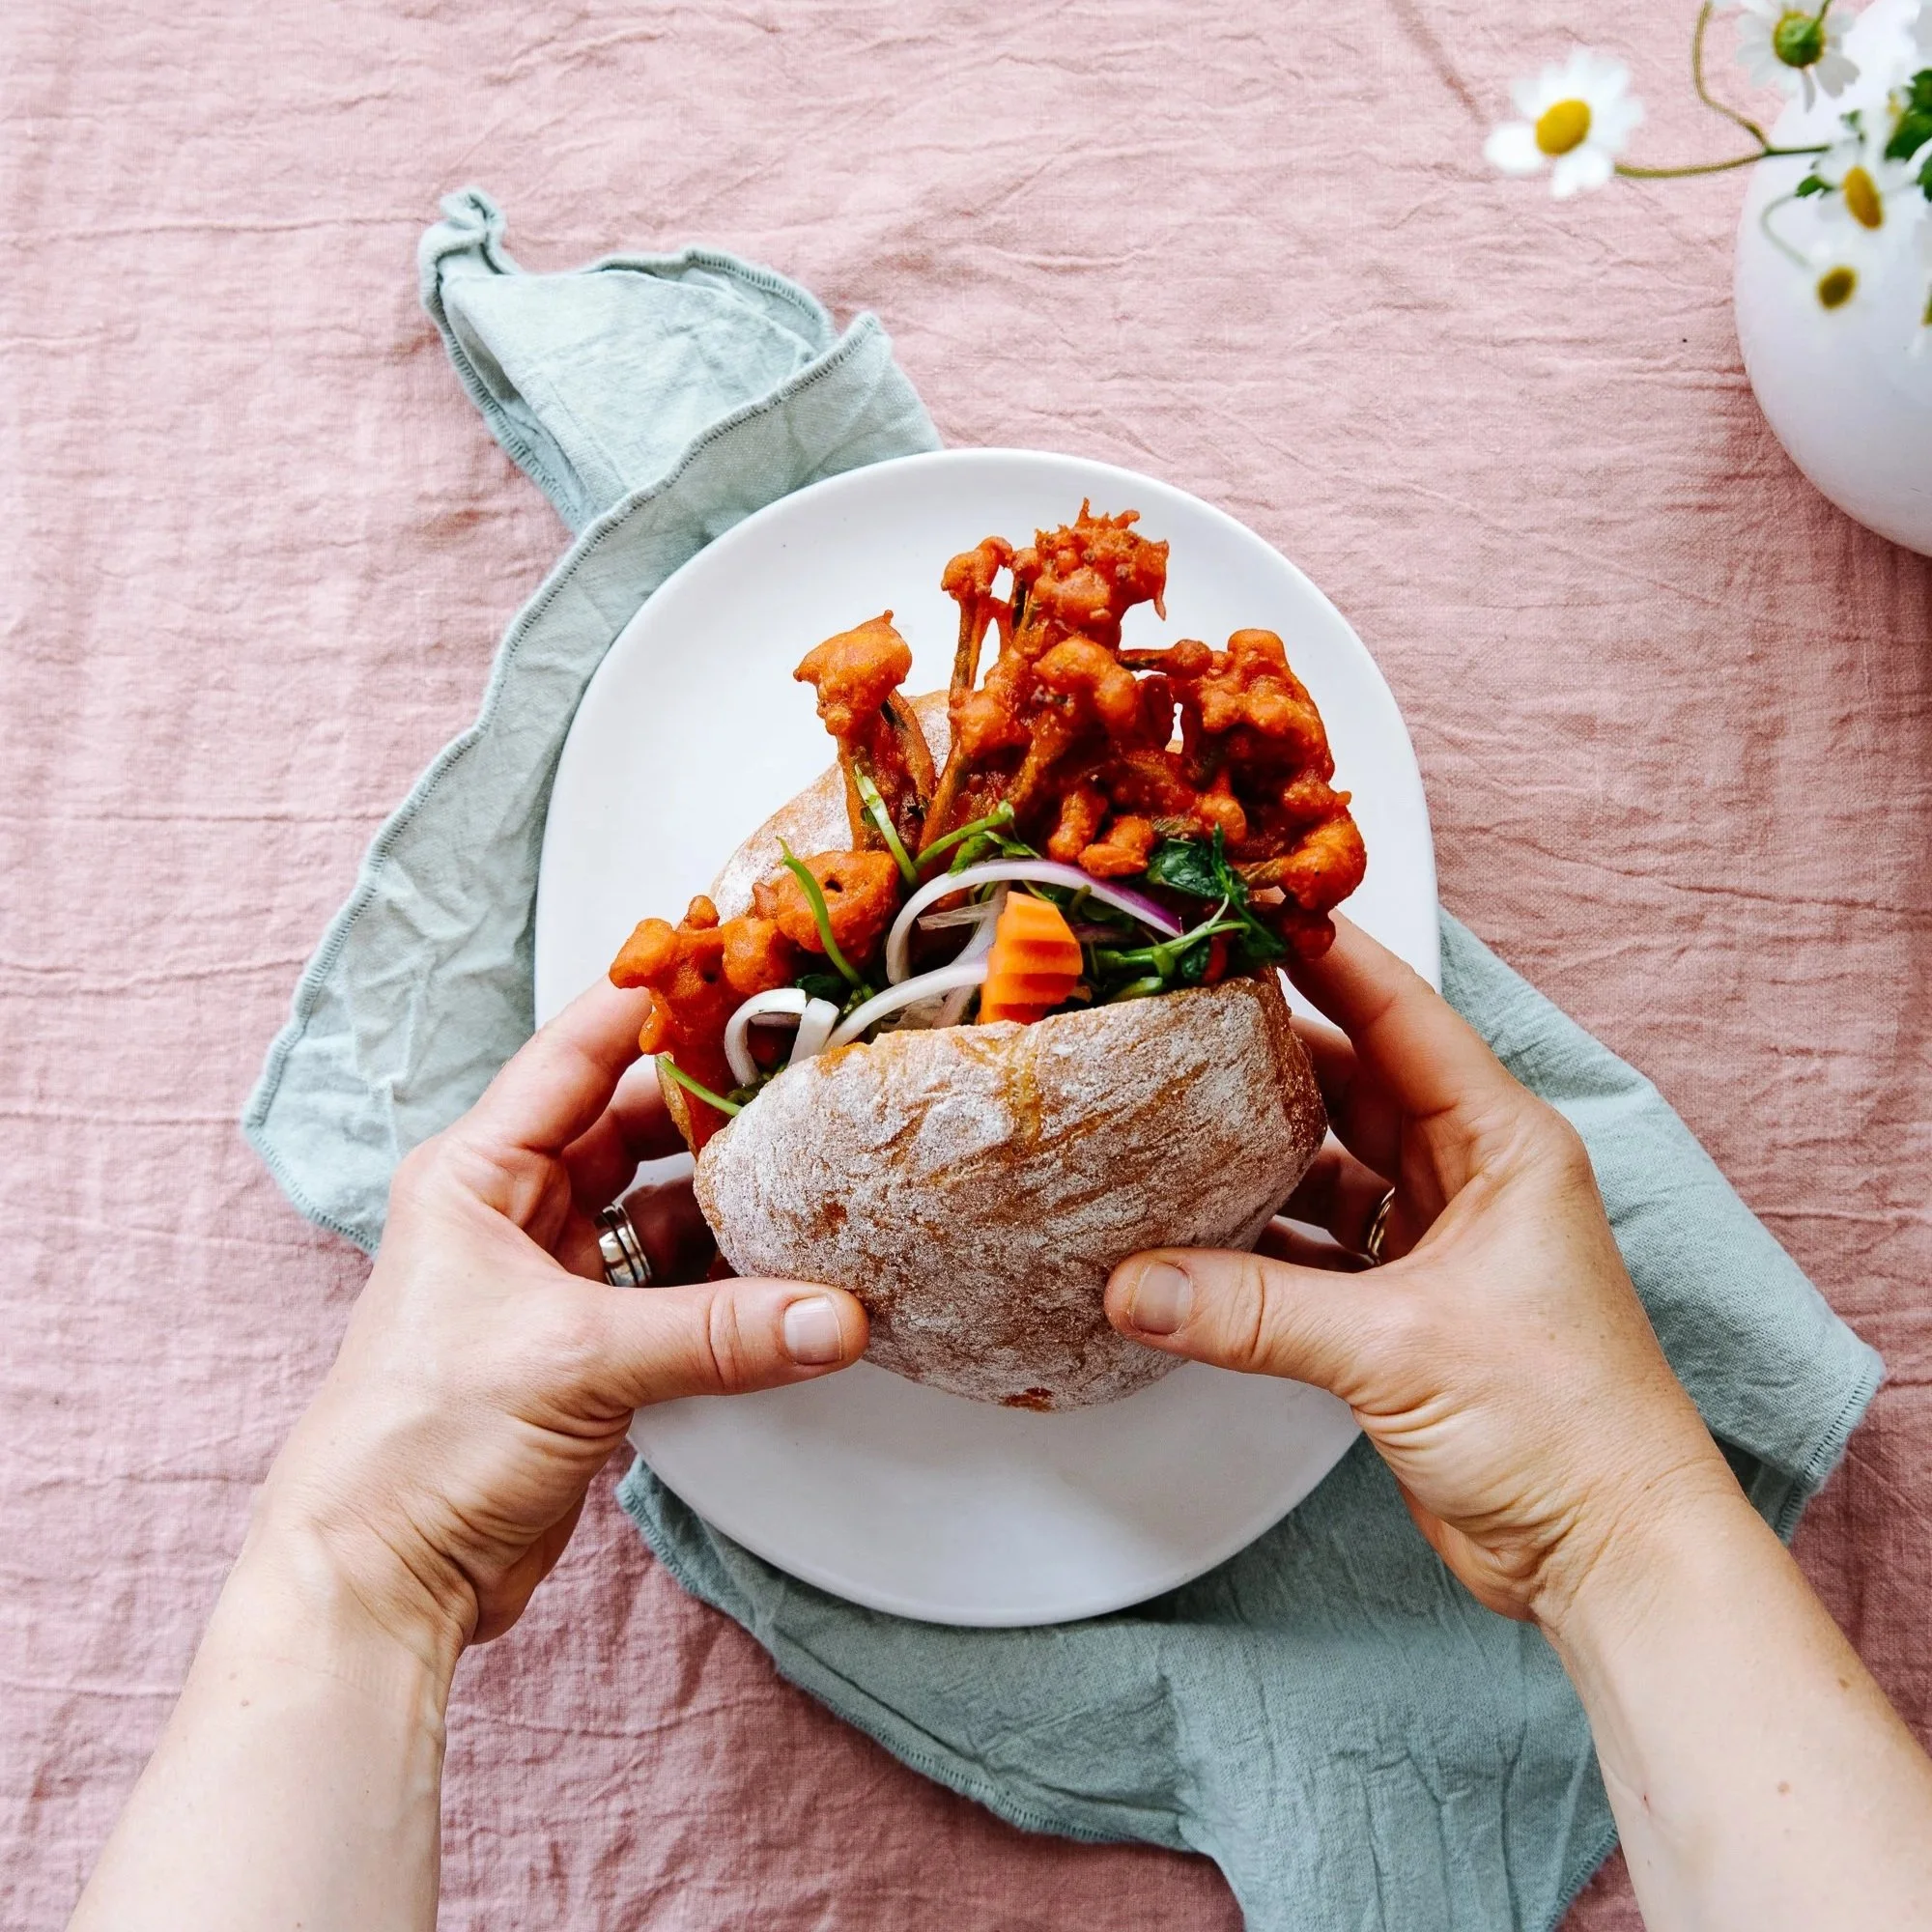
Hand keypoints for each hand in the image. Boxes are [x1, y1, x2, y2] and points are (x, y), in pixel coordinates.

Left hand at [251, 980, 867, 1674]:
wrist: (382, 1577)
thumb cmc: (412, 1445)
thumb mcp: (576, 1363)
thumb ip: (720, 1335)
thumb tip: (835, 1314)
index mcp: (477, 1173)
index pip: (578, 1053)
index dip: (657, 1003)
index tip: (740, 966)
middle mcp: (515, 1209)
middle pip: (634, 1121)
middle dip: (717, 1099)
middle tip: (806, 1067)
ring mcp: (555, 1275)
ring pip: (663, 1201)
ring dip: (731, 1194)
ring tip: (815, 1166)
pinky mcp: (588, 1340)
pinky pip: (676, 1280)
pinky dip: (731, 1277)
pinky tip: (791, 1269)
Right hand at [1105, 917, 1733, 1628]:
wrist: (1609, 1554)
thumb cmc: (1573, 1429)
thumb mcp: (1400, 1347)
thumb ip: (1254, 1312)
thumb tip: (1136, 1285)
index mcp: (1502, 1145)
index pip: (1401, 1016)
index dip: (1325, 958)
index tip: (1248, 913)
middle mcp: (1469, 1179)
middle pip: (1348, 1084)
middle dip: (1264, 1058)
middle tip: (1175, 1021)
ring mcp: (1435, 1245)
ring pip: (1323, 1169)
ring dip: (1252, 1163)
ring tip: (1164, 1132)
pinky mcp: (1403, 1311)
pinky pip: (1311, 1251)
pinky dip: (1254, 1250)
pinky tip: (1191, 1248)